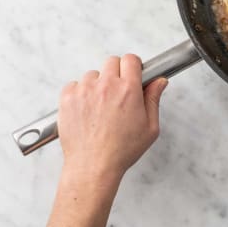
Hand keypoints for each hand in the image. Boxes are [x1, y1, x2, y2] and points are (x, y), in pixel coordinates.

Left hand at [58, 54, 168, 179]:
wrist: (93, 166)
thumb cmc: (121, 151)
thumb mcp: (150, 127)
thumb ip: (154, 99)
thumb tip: (159, 82)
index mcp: (128, 90)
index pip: (131, 60)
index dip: (133, 66)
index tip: (133, 73)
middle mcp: (106, 86)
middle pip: (112, 62)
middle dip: (117, 73)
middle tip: (117, 91)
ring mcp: (84, 91)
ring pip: (92, 74)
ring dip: (97, 84)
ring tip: (100, 105)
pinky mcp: (67, 99)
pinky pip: (74, 85)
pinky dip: (79, 93)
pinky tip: (86, 108)